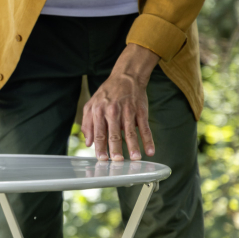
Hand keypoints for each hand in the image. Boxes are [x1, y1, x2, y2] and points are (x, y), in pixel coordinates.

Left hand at [82, 43, 159, 160]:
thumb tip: (87, 143)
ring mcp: (128, 111)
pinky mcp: (140, 110)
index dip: (100, 147)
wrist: (126, 76)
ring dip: (133, 146)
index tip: (102, 159)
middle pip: (114, 134)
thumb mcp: (91, 105)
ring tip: (134, 159)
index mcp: (99, 112)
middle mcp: (112, 112)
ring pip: (130, 132)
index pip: (99, 133)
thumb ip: (87, 124)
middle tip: (117, 161)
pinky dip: (148, 140)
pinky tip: (150, 151)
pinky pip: (145, 127)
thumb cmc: (106, 93)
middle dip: (115, 149)